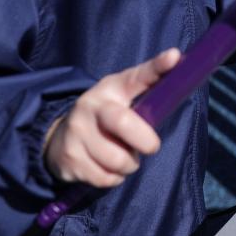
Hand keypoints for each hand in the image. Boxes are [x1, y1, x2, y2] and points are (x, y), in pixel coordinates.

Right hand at [43, 48, 180, 186]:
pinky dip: (114, 178)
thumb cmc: (105, 115)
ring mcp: (76, 133)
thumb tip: (178, 63)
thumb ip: (147, 86)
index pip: (137, 76)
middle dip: (146, 141)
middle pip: (124, 123)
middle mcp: (90, 106)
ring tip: (123, 155)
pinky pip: (105, 178)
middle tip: (150, 146)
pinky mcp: (69, 159)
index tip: (174, 57)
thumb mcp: (122, 96)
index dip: (157, 67)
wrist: (58, 138)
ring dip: (129, 164)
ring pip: (118, 160)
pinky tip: (107, 166)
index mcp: (110, 88)